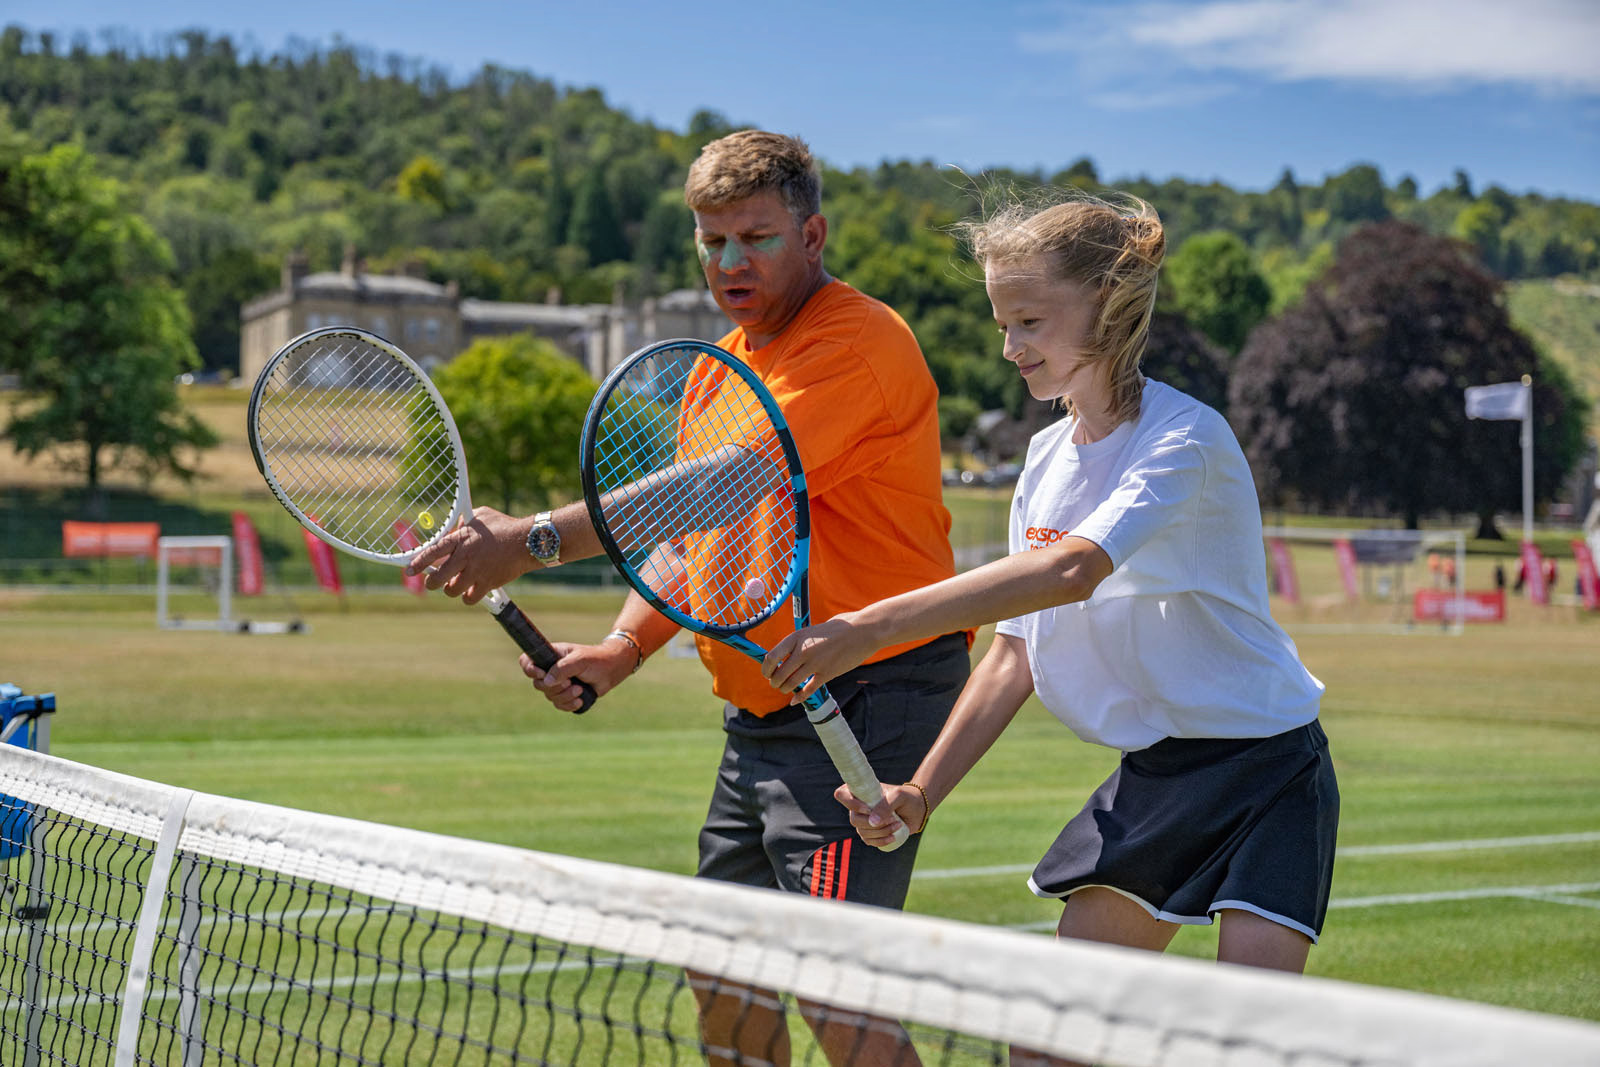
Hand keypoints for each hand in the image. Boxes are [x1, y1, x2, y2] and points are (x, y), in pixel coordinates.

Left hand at [405, 507, 532, 604]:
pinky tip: (472, 590)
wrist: (527, 541)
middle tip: (434, 581)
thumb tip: (453, 528)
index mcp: (461, 538)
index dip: (418, 563)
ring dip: (451, 589)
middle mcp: (465, 556)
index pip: (432, 552)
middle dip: (432, 582)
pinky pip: (469, 598)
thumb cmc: (504, 526)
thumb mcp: (481, 515)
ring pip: (451, 590)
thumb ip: (464, 522)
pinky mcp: (488, 583)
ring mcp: (476, 572)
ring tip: (457, 583)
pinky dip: (468, 596)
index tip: (409, 570)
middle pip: (437, 577)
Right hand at [521, 640, 632, 713]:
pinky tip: (580, 700)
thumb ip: (562, 668)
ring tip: (580, 689)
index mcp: (551, 656)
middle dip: (555, 687)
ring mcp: (558, 683)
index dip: (530, 669)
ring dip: (565, 696)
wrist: (612, 670)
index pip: (527, 661)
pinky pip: (559, 705)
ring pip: (550, 696)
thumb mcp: (580, 660)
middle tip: (570, 682)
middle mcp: (551, 670)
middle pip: (538, 684)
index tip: (543, 674)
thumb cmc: (596, 659)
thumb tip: (547, 681)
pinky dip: (569, 704)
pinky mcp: (567, 695)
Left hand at [761, 614, 871, 701]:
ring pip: (792, 683)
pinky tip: (795, 700)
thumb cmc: (840, 627)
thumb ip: (802, 641)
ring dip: (785, 689)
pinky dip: (800, 698)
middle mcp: (803, 651)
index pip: (772, 657)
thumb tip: (791, 652)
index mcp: (797, 637)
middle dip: (775, 682)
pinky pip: (808, 690)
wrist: (863, 631)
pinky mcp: (827, 674)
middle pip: (780, 674)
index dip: (766, 668)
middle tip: (776, 684)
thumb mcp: (814, 630)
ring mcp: (815, 663)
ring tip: (785, 689)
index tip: (767, 672)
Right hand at [834, 782, 925, 848]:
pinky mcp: (872, 833)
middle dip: (873, 823)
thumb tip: (872, 822)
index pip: (842, 794)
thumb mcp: (899, 796)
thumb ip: (886, 805)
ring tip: (897, 825)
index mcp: (861, 792)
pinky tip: (893, 837)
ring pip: (862, 832)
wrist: (918, 809)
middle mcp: (859, 806)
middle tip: (892, 818)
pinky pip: (869, 841)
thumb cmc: (907, 797)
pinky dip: (881, 841)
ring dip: (881, 832)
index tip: (868, 809)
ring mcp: (865, 820)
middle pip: (854, 819)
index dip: (850, 803)